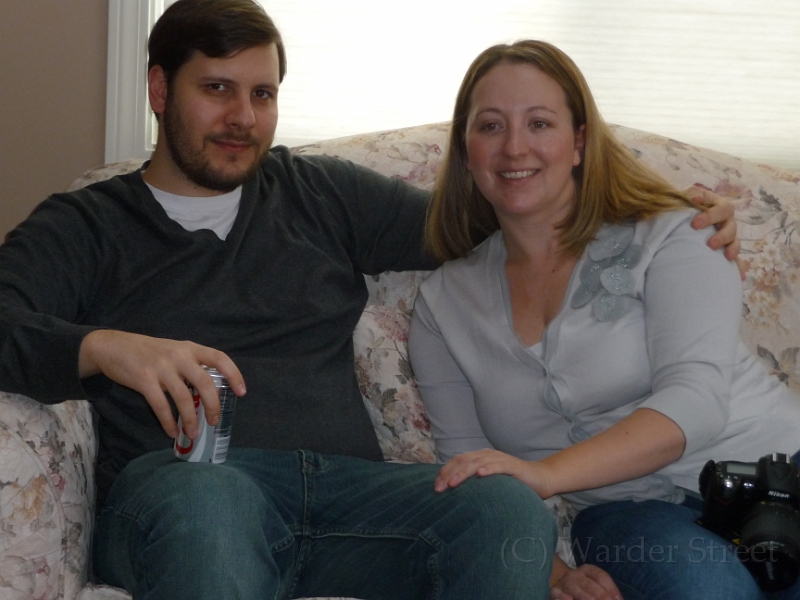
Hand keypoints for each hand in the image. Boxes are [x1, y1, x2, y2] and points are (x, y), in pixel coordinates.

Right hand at [79, 329, 245, 438]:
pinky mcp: (144, 380)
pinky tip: (172, 432)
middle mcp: (179, 356)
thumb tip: (209, 392)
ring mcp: (161, 367)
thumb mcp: (174, 350)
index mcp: (189, 348)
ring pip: (184, 398)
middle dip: (213, 405)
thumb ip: (191, 364)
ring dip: (190, 419)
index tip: (241, 392)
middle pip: (205, 382)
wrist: (113, 346)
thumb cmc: (149, 352)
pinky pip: (161, 406)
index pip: (219, 358)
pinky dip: (168, 422)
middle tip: (215, 421)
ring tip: (193, 433)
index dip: (234, 374)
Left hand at [433, 448, 552, 497]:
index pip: (457, 461)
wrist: (541, 478)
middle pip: (463, 460)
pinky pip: (499, 466)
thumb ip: (475, 485)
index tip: (435, 487)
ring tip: (453, 483)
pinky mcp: (513, 466)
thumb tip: (453, 495)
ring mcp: (500, 459)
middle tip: (439, 488)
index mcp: (480, 457)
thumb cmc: (513, 483)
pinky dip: (488, 469)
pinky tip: (480, 475)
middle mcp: (487, 455)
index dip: (444, 472)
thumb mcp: (490, 483)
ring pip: (477, 462)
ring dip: (463, 472)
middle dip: (449, 473)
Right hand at [551, 564, 622, 599]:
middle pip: (590, 584)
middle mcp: (575, 574)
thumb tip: (618, 599)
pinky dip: (563, 597)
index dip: (611, 588)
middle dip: (600, 594)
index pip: (601, 576)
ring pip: (575, 588)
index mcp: (588, 570)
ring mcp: (564, 582)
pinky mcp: (554, 591)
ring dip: (584, 596)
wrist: (561, 587)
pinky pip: (558, 594)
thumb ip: (605, 591)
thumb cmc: (583, 588)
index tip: (618, 599)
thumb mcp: (594, 585)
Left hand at [685, 186, 744, 277]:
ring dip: (732, 250)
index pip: (721, 209)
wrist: (681, 217)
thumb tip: (695, 199)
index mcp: (719, 206)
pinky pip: (736, 259)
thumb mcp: (687, 196)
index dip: (710, 216)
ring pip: (735, 242)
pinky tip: (740, 277)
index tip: (694, 225)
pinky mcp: (725, 249)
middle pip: (732, 227)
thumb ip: (690, 195)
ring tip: (727, 257)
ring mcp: (727, 236)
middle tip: (710, 244)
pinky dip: (738, 267)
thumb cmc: (685, 205)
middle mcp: (726, 221)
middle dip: (722, 236)